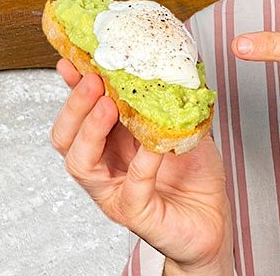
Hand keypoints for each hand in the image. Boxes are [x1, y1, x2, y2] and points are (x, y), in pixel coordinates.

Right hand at [50, 59, 232, 274]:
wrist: (212, 220)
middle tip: (93, 81)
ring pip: (81, 163)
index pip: (78, 113)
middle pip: (66, 138)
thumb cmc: (193, 174)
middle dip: (75, 106)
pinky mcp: (136, 213)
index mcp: (108, 143)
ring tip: (107, 106)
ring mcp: (114, 192)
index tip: (71, 61)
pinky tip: (153, 145)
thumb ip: (164, 99)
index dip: (71, 88)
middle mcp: (103, 167)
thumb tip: (162, 59)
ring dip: (90, 130)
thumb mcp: (177, 125)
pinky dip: (142, 162)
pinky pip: (133, 186)